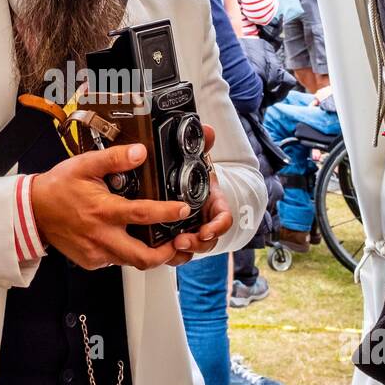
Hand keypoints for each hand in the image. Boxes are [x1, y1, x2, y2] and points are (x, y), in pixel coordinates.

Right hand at [32, 142, 199, 270]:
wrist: (33, 211)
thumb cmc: (58, 188)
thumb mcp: (85, 165)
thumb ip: (114, 158)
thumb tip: (139, 152)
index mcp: (103, 210)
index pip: (142, 215)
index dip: (167, 213)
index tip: (183, 210)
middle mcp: (101, 236)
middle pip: (143, 257)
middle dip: (167, 253)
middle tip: (180, 242)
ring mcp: (96, 253)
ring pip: (132, 262)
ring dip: (151, 255)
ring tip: (165, 244)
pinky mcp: (91, 261)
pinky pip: (117, 262)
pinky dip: (129, 254)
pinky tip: (133, 241)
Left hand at [167, 124, 233, 264]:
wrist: (185, 184)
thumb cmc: (194, 175)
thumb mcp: (198, 159)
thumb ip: (203, 145)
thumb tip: (207, 130)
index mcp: (214, 204)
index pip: (223, 219)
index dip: (217, 227)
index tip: (206, 229)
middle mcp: (206, 220)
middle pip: (208, 240)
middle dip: (198, 243)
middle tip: (183, 241)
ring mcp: (193, 231)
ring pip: (193, 248)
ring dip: (185, 251)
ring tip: (172, 247)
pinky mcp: (177, 238)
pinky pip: (177, 252)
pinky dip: (171, 254)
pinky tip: (161, 252)